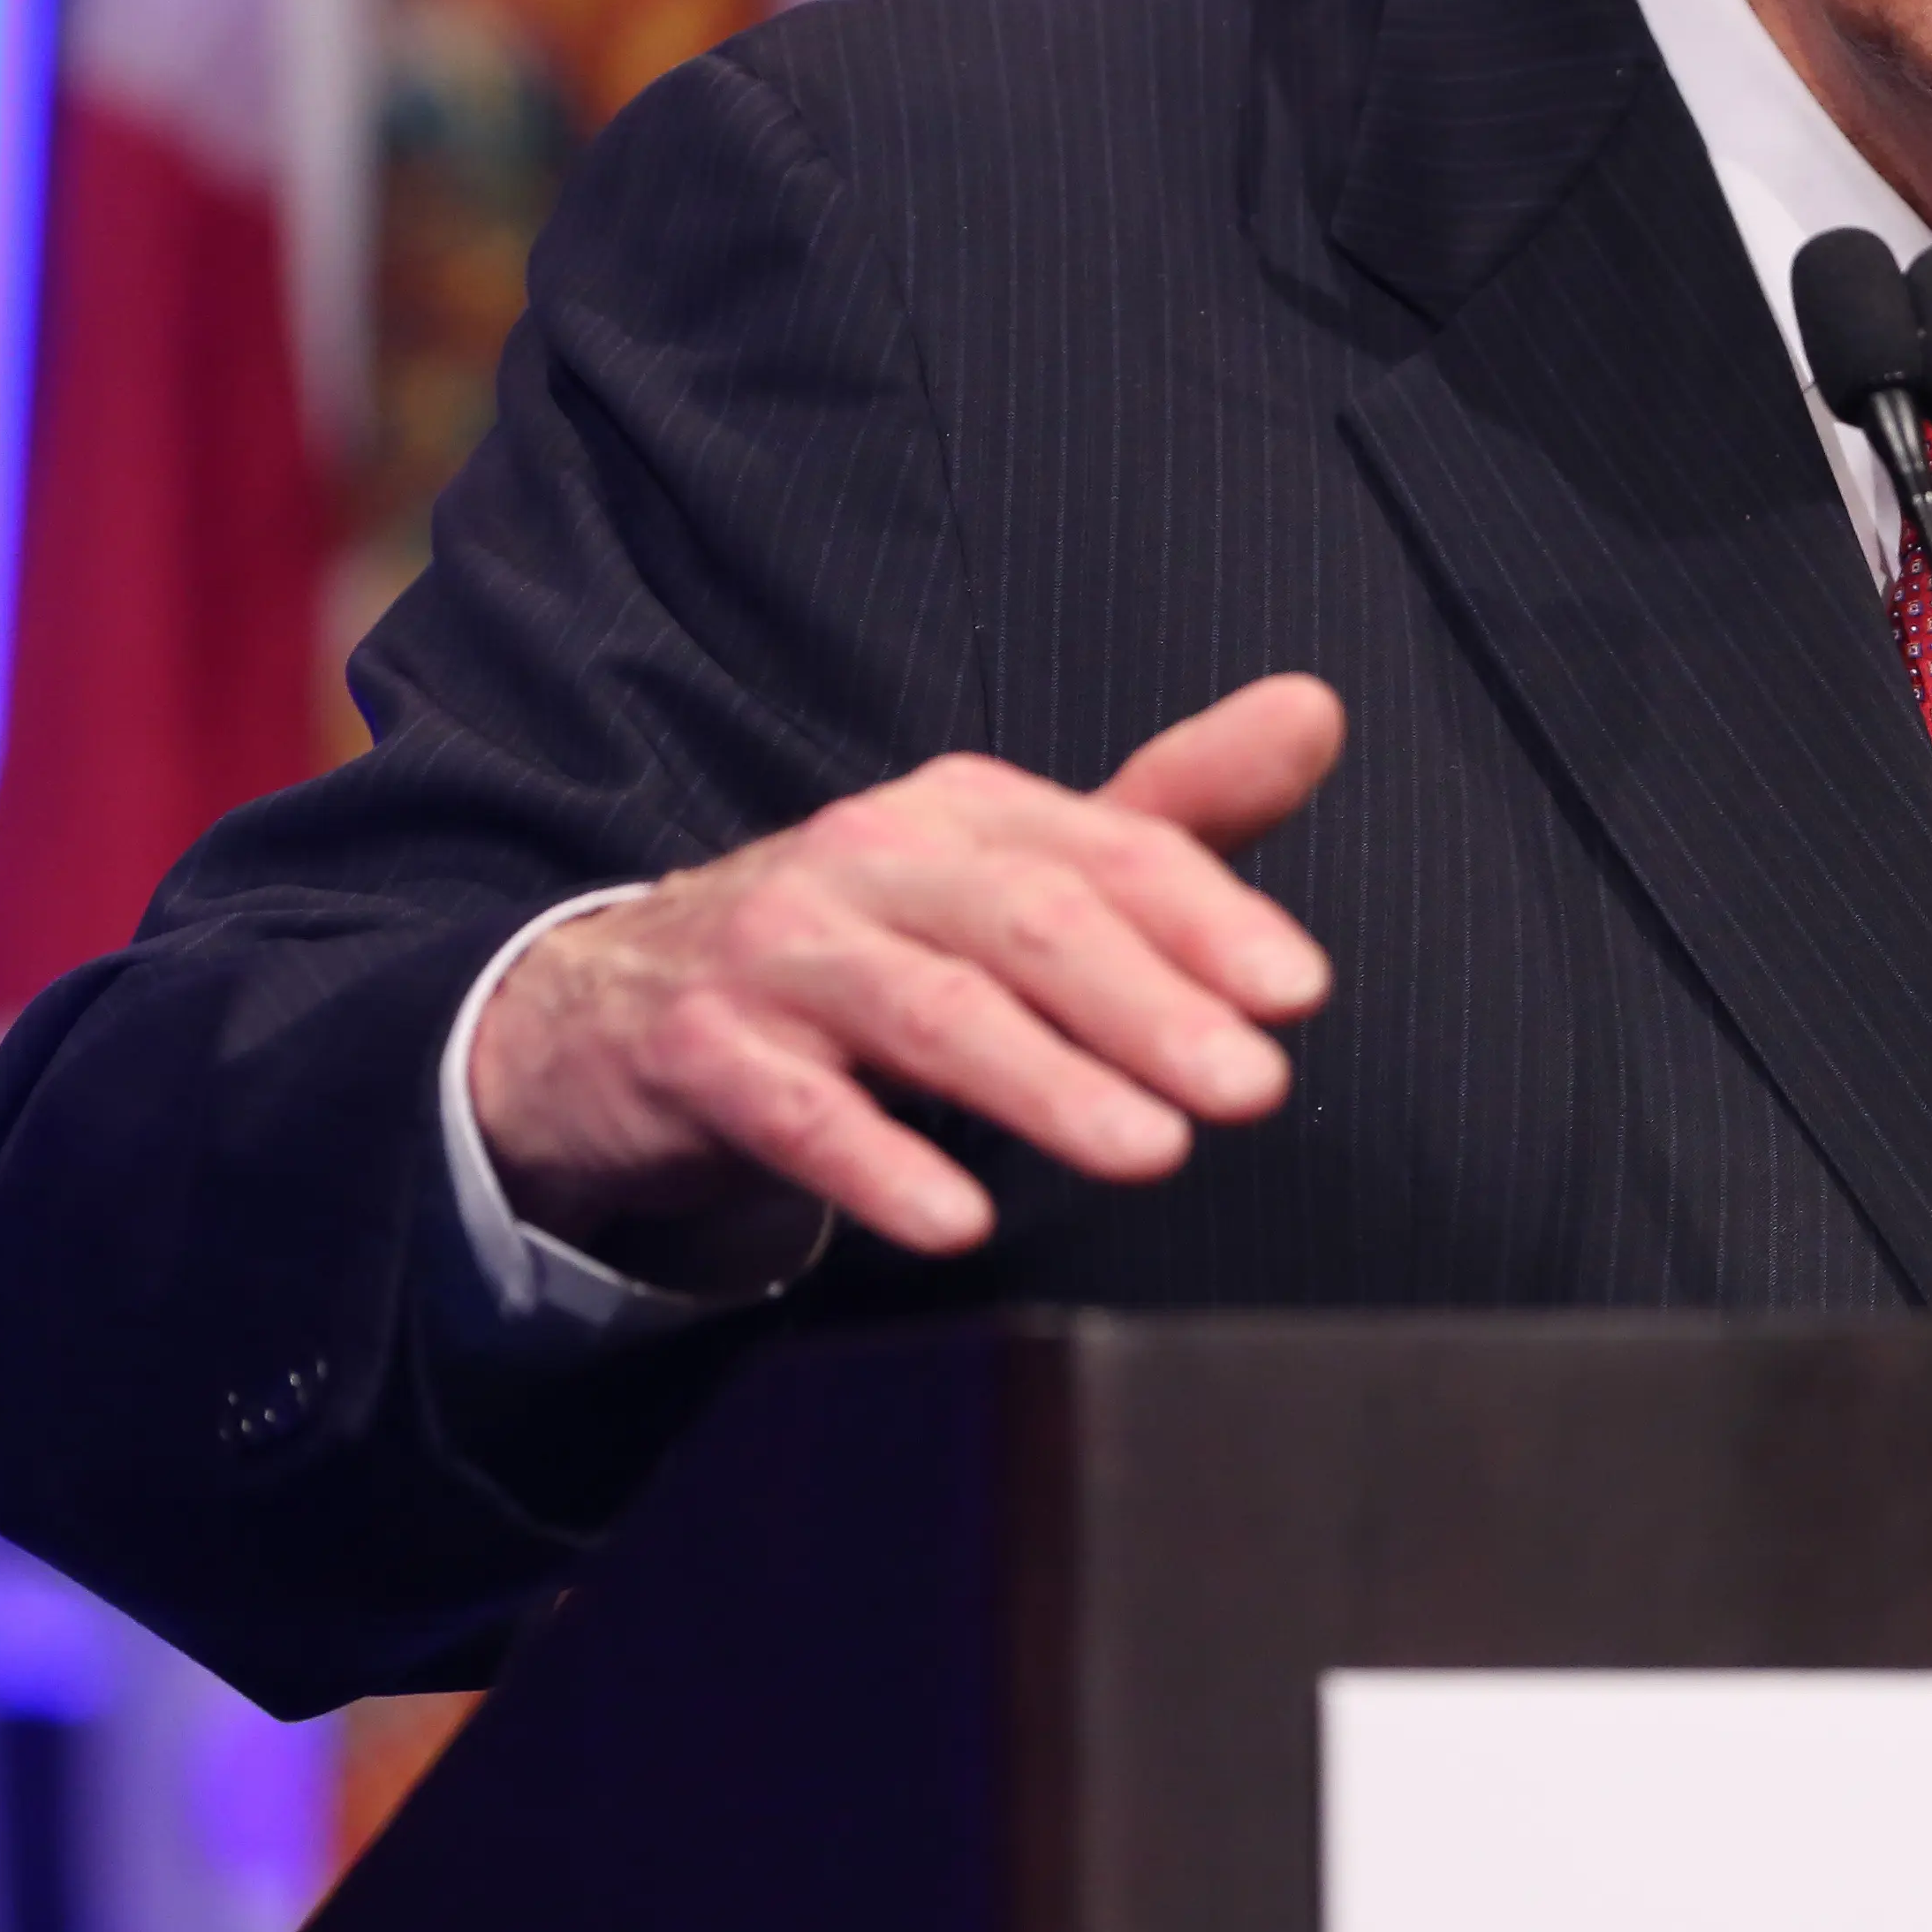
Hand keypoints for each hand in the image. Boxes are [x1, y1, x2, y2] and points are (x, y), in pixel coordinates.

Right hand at [467, 675, 1344, 1264]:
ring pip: (928, 1012)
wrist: (617, 1002)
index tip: (1297, 992)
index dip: (1210, 918)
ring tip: (1148, 1152)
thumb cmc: (862, 939)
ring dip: (1046, 1084)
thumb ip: (1168, 814)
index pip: (1109, 853)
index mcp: (965, 810)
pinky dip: (880, 1164)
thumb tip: (1314, 711)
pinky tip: (958, 1220)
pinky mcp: (702, 1053)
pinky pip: (797, 1111)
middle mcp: (873, 860)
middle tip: (1247, 1084)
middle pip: (1028, 922)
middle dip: (1148, 1004)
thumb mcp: (1009, 869)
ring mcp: (780, 954)